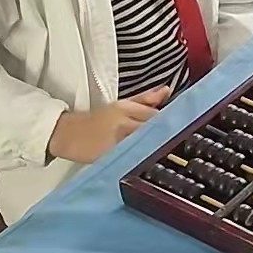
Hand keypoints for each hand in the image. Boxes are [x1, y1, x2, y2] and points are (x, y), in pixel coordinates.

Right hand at [48, 86, 171, 163]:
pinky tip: (148, 163)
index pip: (156, 115)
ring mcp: (118, 143)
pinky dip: (142, 159)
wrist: (68, 134)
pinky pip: (134, 159)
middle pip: (154, 131)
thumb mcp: (121, 105)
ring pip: (146, 145)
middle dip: (167, 135)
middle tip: (179, 142)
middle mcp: (123, 125)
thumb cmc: (96, 120)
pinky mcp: (112, 158)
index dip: (172, 121)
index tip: (183, 126)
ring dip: (156, 148)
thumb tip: (167, 90)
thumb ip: (146, 98)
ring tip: (166, 153)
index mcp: (126, 109)